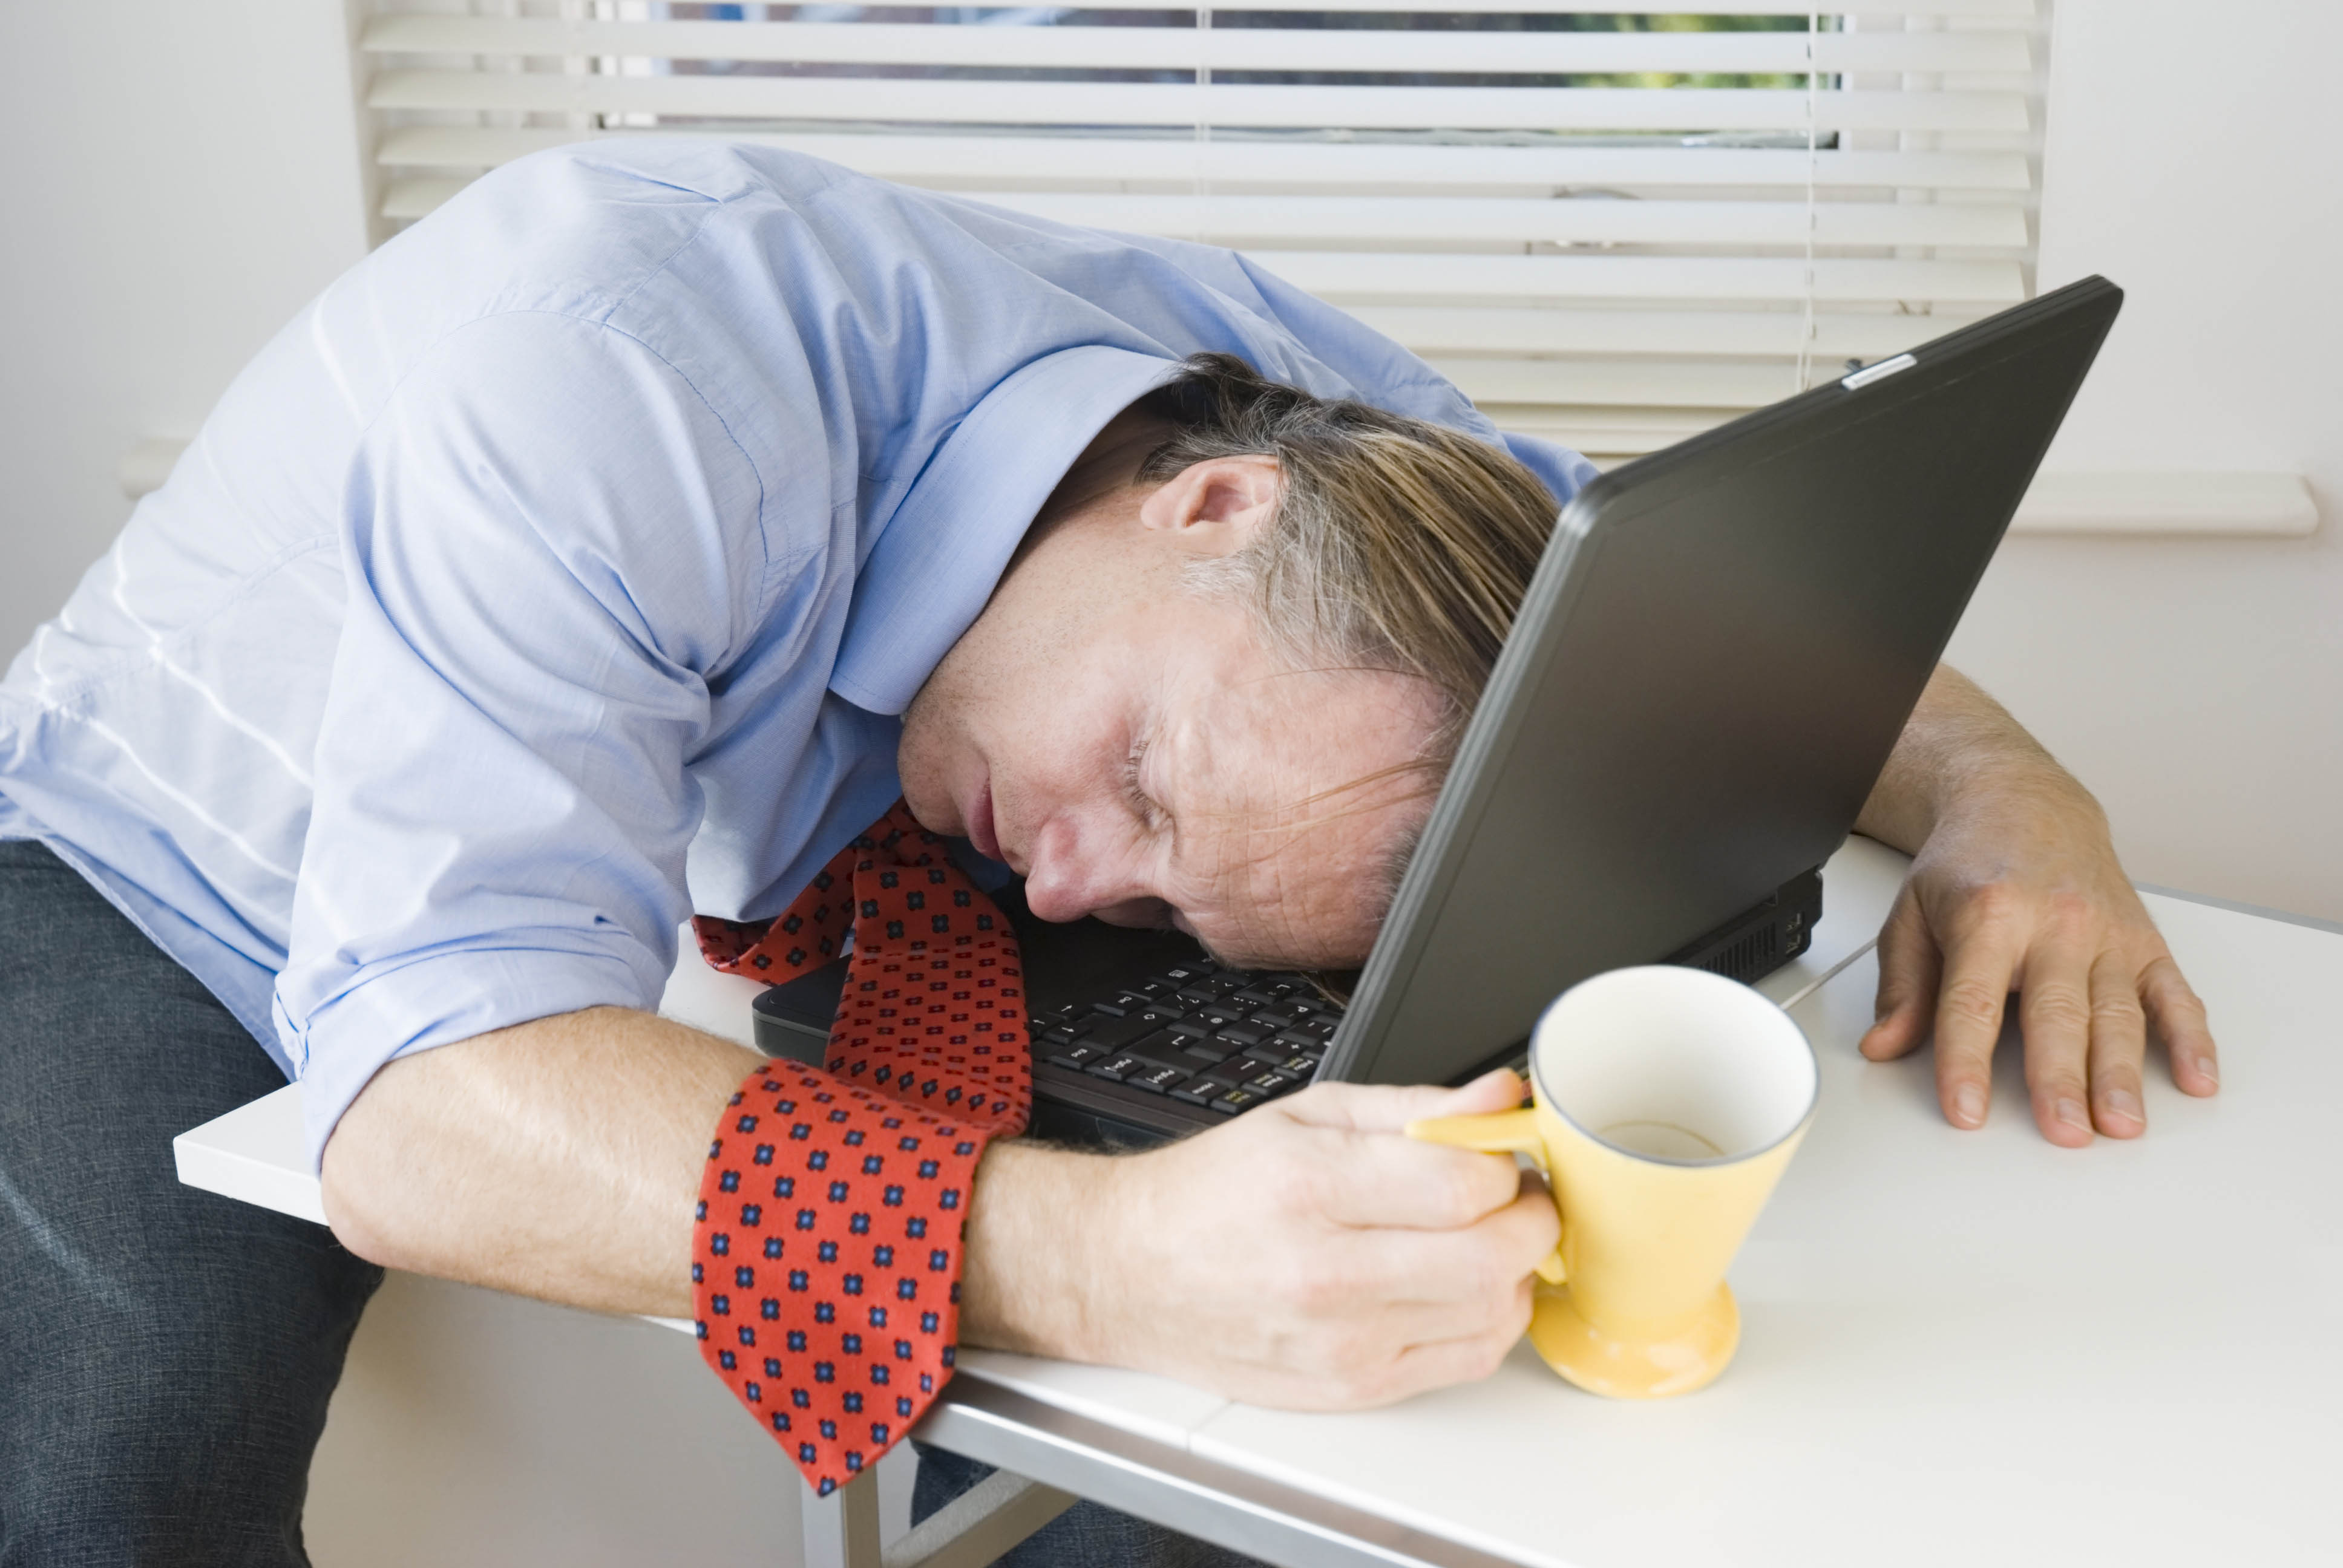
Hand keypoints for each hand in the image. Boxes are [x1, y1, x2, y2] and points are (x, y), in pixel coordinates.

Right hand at [964, 1068, 1555, 1406]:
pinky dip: (1489, 1321)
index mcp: (1313, 1188)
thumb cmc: (1213, 1192)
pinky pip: (1467, 1362)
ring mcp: (1343, 1344)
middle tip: (1516, 1196)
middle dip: (1530, 1220)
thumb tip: (1501, 1098)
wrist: (1130, 1273)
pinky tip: (1462, 1286)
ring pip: (1493, 1315)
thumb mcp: (1308, 1116)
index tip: (1498, 1156)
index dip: (1504, 1165)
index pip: (1464, 1185)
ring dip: (1514, 1271)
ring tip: (1482, 1237)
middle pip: (1491, 1258)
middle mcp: (1327, 1275)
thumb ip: (1414, 1106)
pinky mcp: (1353, 1389)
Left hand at [1858, 771, 2219, 1145]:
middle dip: (2062, 1079)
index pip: (1972, 1003)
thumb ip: (1902, 986)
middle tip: (2066, 1133)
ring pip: (2118, 1012)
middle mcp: (2054, 923)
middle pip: (2057, 1013)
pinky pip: (2175, 993)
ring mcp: (2106, 933)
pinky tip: (2196, 1077)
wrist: (2022, 802)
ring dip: (2122, 1074)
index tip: (1966, 1111)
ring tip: (2122, 1125)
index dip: (1967, 1062)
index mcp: (1988, 915)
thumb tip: (1884, 1046)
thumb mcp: (1911, 913)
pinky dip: (2191, 1038)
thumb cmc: (1967, 863)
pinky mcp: (2144, 940)